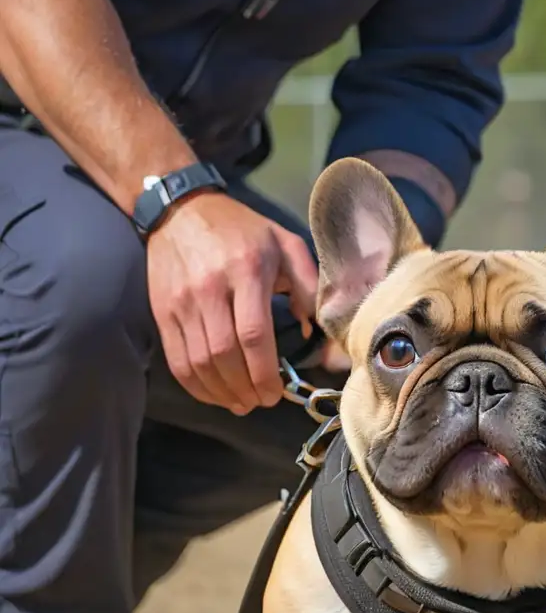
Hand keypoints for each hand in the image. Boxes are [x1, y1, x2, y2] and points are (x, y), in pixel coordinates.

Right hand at [146, 192, 318, 413]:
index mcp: (246, 271)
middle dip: (246, 388)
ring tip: (242, 403)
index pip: (253, 334)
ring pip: (199, 362)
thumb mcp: (285, 244)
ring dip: (222, 392)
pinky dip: (196, 385)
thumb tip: (315, 331)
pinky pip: (176, 359)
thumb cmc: (242, 229)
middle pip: (225, 354)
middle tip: (262, 401)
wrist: (179, 209)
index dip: (265, 372)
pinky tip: (215, 394)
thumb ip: (308, 286)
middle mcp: (210, 288)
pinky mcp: (162, 311)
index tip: (277, 392)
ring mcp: (181, 301)